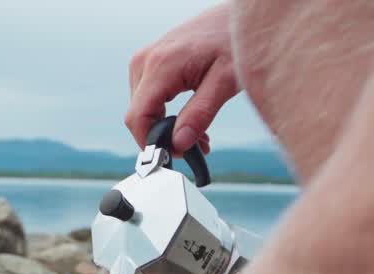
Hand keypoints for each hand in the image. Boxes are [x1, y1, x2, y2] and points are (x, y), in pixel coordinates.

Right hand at [124, 3, 239, 153]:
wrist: (236, 17)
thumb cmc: (234, 40)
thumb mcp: (224, 82)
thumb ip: (200, 115)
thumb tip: (179, 143)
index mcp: (161, 65)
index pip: (138, 117)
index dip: (150, 143)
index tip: (172, 157)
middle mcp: (146, 61)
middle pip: (138, 115)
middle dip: (161, 137)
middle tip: (194, 148)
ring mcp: (145, 60)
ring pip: (142, 108)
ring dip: (164, 127)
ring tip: (197, 136)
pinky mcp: (150, 62)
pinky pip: (149, 96)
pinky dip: (165, 114)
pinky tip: (187, 120)